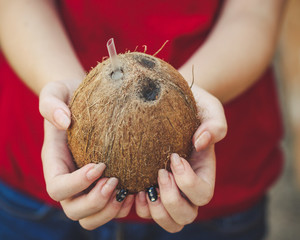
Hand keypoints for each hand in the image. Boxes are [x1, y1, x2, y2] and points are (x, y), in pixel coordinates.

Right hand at [39, 81, 133, 229]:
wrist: (85, 100)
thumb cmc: (70, 96)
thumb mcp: (56, 92)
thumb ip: (51, 104)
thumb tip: (64, 121)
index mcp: (56, 163)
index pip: (58, 187)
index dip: (77, 184)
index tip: (100, 165)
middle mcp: (70, 180)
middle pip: (73, 210)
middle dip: (95, 203)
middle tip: (116, 181)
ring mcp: (87, 186)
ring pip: (91, 217)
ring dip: (110, 211)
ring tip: (128, 191)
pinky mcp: (104, 185)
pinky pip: (110, 210)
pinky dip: (123, 208)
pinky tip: (137, 191)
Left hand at [135, 84, 226, 232]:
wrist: (170, 102)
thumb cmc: (192, 106)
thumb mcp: (209, 108)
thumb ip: (215, 124)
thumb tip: (201, 143)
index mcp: (203, 171)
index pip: (202, 194)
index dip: (187, 181)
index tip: (174, 156)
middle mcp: (187, 187)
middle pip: (186, 216)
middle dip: (171, 200)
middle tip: (159, 173)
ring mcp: (169, 190)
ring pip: (169, 221)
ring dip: (154, 210)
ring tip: (144, 187)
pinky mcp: (150, 187)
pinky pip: (146, 212)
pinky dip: (139, 206)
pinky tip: (132, 188)